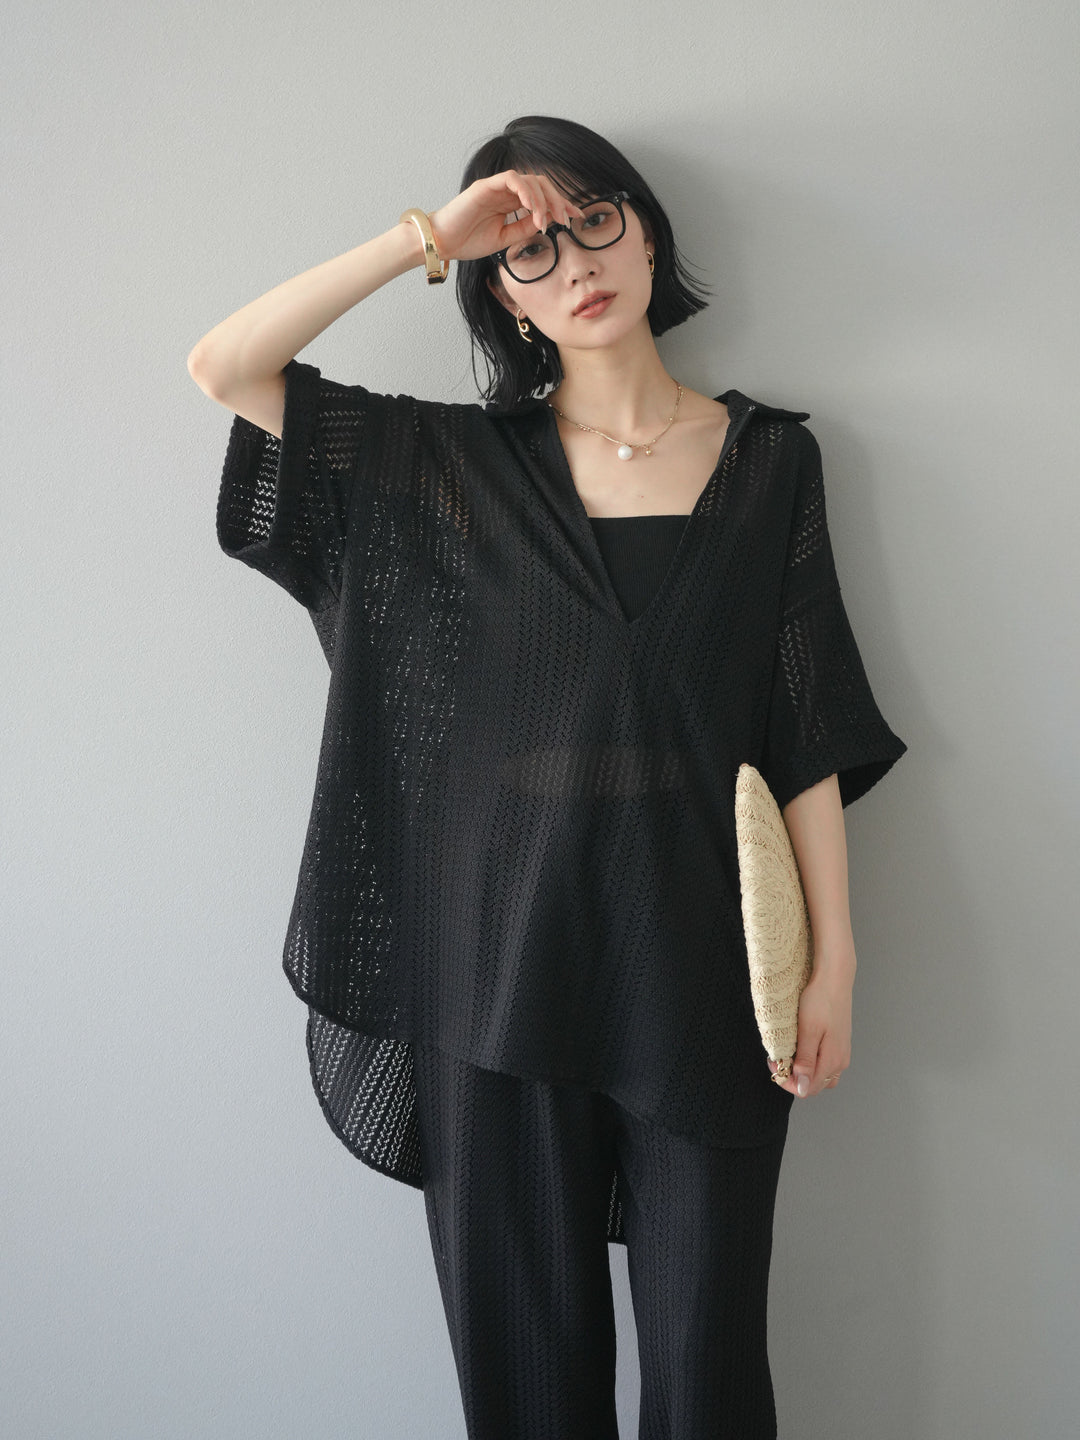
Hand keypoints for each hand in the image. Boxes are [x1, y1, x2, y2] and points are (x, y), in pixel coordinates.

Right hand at [426, 170, 583, 263]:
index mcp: (510, 203)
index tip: (576, 217)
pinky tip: (532, 209)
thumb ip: (524, 228)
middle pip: (541, 184)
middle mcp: (505, 191)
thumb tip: (547, 222)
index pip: (542, 196)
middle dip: (558, 200)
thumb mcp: (505, 239)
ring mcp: (496, 186)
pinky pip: (512, 179)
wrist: (442, 243)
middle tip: (567, 219)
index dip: (561, 204)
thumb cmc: (467, 241)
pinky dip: (526, 192)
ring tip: (545, 220)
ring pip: (530, 180)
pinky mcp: (486, 186)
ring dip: (543, 200)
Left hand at [768, 968, 852, 1096]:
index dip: (788, 1082)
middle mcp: (840, 1061)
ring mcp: (842, 1053)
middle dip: (794, 1078)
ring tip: (789, 1054)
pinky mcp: (840, 1044)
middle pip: (815, 1085)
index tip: (774, 1065)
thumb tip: (802, 1089)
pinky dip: (812, 1062)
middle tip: (778, 1058)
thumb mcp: (808, 1031)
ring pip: (821, 1076)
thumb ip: (805, 1061)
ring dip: (803, 1072)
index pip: (807, 1089)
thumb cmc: (820, 1001)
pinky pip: (826, 1063)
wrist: (834, 979)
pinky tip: (801, 1048)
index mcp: (832, 1060)